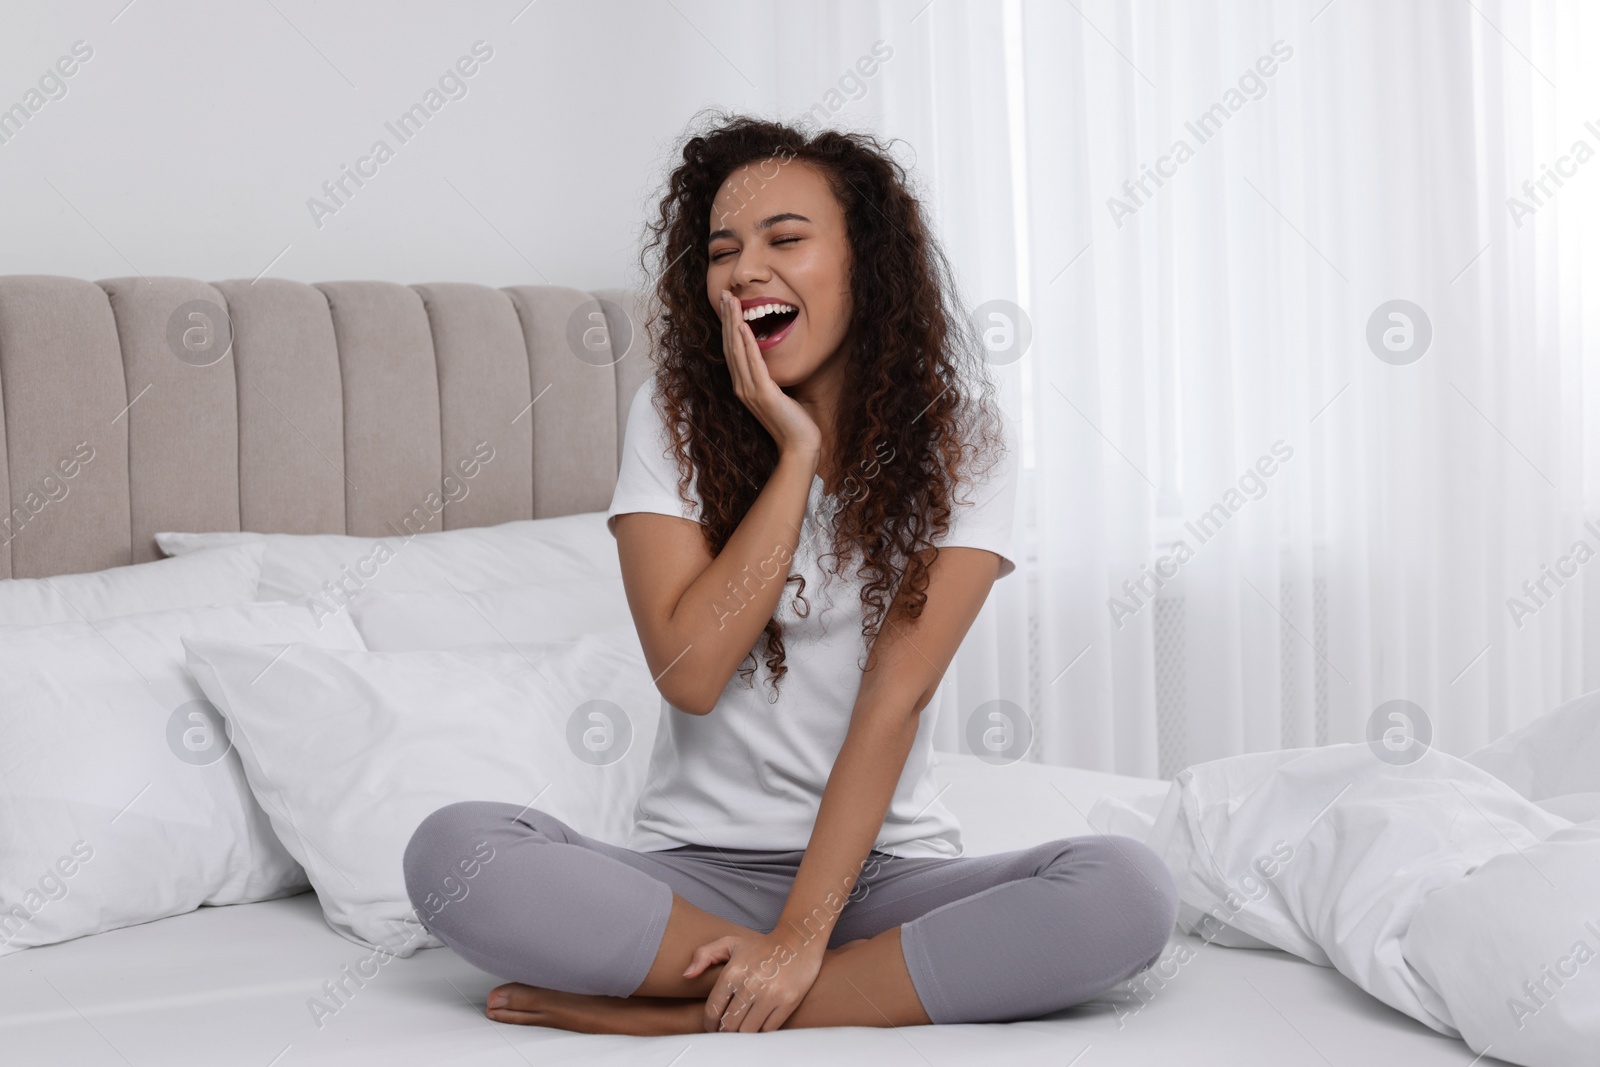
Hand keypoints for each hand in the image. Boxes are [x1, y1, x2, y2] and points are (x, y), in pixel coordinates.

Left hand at [683, 929, 824, 1032]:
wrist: (798, 940)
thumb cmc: (762, 945)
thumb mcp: (730, 943)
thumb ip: (704, 955)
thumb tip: (687, 975)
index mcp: (733, 972)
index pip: (713, 1010)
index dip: (710, 1024)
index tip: (712, 1027)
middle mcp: (750, 985)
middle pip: (729, 1025)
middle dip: (726, 1029)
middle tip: (728, 1027)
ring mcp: (770, 995)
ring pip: (747, 1031)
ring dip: (743, 1032)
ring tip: (742, 1027)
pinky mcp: (787, 1002)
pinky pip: (768, 1029)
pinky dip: (762, 1030)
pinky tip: (759, 1022)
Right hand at [717, 289, 821, 459]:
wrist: (799, 446)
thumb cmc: (791, 422)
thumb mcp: (777, 394)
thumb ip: (768, 378)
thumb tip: (768, 362)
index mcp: (744, 386)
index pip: (732, 350)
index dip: (727, 326)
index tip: (726, 304)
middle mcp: (742, 387)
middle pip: (730, 346)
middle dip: (726, 318)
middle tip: (723, 294)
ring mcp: (750, 391)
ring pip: (737, 351)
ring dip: (733, 324)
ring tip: (730, 302)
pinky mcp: (764, 394)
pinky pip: (753, 364)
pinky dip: (747, 344)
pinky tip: (743, 327)